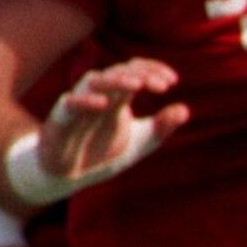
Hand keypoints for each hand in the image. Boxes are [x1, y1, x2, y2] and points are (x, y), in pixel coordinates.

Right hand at [21, 59, 187, 199]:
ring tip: (136, 84)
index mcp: (117, 98)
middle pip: (116, 74)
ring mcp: (78, 105)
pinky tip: (103, 103)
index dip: (151, 70)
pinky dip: (84, 101)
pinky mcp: (60, 121)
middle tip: (162, 85)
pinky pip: (69, 104)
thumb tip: (185, 110)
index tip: (173, 81)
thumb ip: (161, 127)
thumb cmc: (103, 152)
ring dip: (115, 81)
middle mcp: (97, 96)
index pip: (133, 71)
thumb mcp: (140, 141)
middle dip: (139, 75)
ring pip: (93, 82)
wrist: (71, 176)